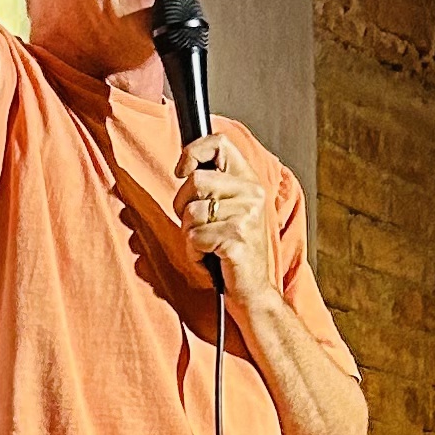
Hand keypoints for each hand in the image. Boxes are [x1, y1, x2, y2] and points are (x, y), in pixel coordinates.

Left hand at [178, 133, 273, 301]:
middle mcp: (251, 194)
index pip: (220, 144)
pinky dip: (194, 254)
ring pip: (190, 213)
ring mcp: (246, 217)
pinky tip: (210, 259)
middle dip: (183, 206)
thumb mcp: (228, 210)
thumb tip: (183, 166)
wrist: (253, 290)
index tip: (181, 170)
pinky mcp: (236, 240)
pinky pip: (194, 238)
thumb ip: (212, 185)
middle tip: (197, 226)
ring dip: (189, 235)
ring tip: (207, 246)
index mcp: (249, 181)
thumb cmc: (234, 251)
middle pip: (195, 181)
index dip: (193, 152)